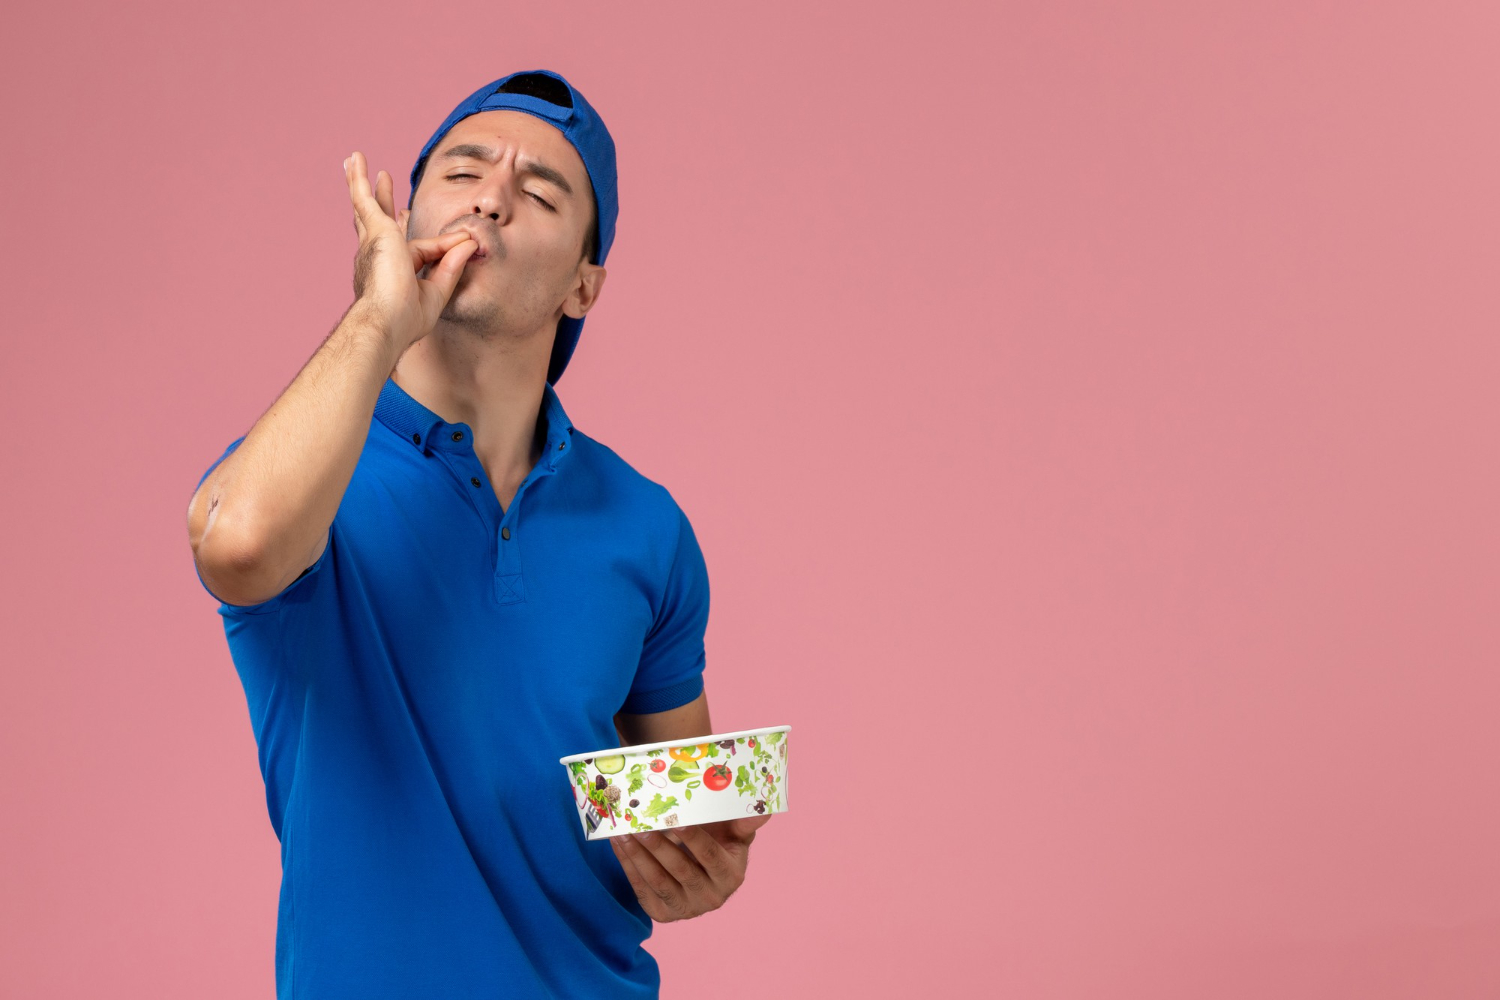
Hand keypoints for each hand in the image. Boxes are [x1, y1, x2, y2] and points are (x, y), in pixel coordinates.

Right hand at [342, 151, 477, 351]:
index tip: (464, 241)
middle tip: (380, 181)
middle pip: (378, 221)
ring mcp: (372, 241)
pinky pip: (363, 198)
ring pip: (365, 206)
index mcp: (391, 272)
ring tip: (354, 162)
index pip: (421, 249)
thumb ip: (451, 266)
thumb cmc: (407, 319)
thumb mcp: (437, 291)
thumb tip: (470, 243)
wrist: (387, 321)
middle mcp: (376, 255)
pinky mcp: (375, 229)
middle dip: (380, 202)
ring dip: (361, 183)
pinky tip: (356, 159)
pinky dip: (359, 179)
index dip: (445, 245)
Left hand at [609, 814, 772, 921]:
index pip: (711, 857)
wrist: (704, 874)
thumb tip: (763, 809)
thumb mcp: (736, 833)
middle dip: (659, 846)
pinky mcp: (663, 913)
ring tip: (624, 833)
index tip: (677, 820)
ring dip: (639, 856)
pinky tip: (619, 845)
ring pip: (658, 882)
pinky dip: (629, 866)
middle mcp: (711, 897)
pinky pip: (642, 890)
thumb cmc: (720, 843)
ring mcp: (686, 909)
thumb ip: (746, 822)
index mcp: (731, 876)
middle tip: (640, 825)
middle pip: (681, 870)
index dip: (694, 839)